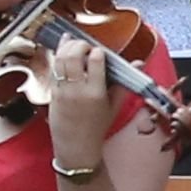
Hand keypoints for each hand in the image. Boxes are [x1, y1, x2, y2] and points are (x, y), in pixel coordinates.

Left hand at [46, 37, 120, 162]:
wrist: (76, 146)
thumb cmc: (96, 127)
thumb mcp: (114, 106)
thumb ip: (124, 83)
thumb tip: (139, 63)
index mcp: (96, 93)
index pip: (95, 61)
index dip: (98, 51)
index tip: (100, 53)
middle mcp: (78, 90)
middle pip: (74, 55)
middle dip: (81, 45)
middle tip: (86, 47)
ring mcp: (62, 90)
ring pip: (60, 58)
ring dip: (67, 47)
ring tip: (75, 45)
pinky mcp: (52, 91)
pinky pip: (53, 68)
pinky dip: (58, 56)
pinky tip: (63, 50)